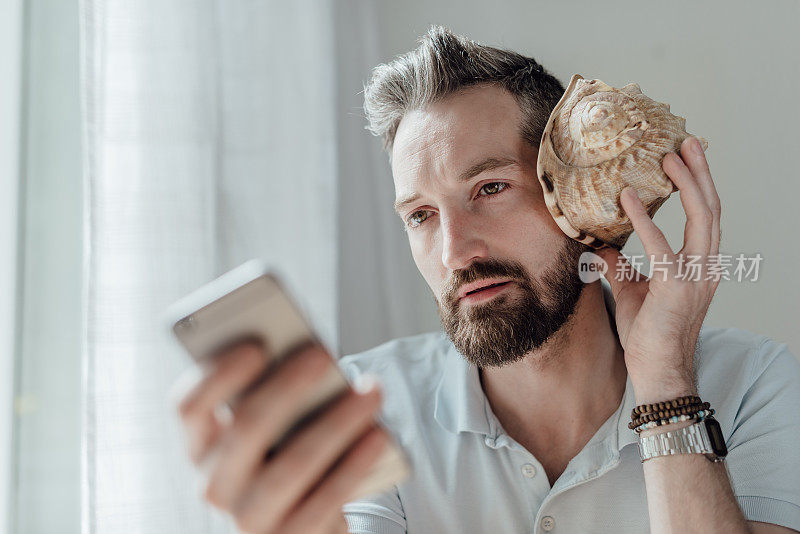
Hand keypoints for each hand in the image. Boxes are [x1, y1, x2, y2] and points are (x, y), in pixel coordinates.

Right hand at [174, 340, 387, 533]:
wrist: (304, 520)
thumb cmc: (289, 450)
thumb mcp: (275, 423)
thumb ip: (279, 391)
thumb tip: (311, 357)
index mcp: (202, 444)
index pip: (189, 406)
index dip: (217, 374)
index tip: (255, 346)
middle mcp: (215, 483)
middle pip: (245, 427)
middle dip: (288, 387)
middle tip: (323, 355)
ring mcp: (249, 518)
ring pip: (292, 465)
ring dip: (336, 423)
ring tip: (370, 392)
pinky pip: (325, 500)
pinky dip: (355, 463)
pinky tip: (377, 435)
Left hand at [595, 136, 721, 403]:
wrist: (657, 370)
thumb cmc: (647, 332)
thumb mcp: (630, 290)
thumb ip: (619, 265)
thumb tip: (600, 245)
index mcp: (700, 265)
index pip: (705, 216)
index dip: (699, 184)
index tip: (687, 156)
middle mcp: (706, 266)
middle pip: (710, 208)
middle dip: (701, 172)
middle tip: (686, 140)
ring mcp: (695, 276)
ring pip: (701, 218)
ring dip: (686, 183)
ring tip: (669, 155)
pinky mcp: (676, 288)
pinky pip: (660, 246)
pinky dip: (644, 220)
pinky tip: (627, 199)